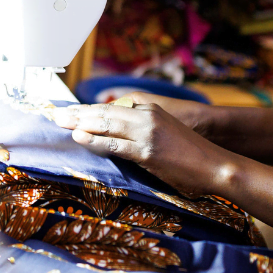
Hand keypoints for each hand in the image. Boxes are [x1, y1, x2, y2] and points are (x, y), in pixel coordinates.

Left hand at [53, 98, 235, 195]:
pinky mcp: (147, 151)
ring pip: (106, 124)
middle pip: (104, 112)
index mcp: (150, 110)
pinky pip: (114, 144)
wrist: (216, 165)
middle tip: (56, 114)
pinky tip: (80, 138)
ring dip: (80, 123)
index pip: (111, 108)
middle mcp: (146, 116)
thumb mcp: (165, 132)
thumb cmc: (191, 154)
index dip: (88, 109)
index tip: (71, 111)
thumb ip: (141, 131)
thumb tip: (117, 139)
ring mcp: (147, 132)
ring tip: (61, 122)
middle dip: (78, 113)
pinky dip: (95, 141)